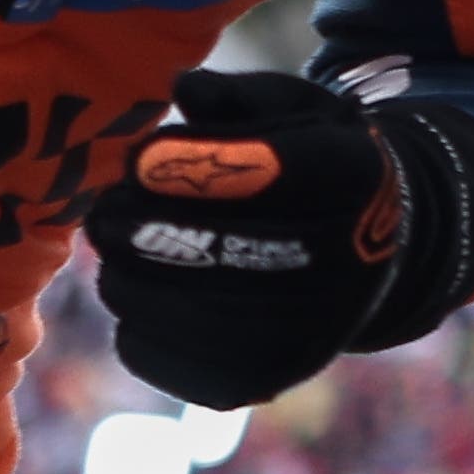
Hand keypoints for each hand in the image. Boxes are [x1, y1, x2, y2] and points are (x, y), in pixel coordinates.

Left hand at [80, 67, 473, 408]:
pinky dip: (135, 318)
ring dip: (125, 269)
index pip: (267, 171)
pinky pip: (149, 351)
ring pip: (167, 302)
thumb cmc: (311, 168)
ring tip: (124, 246)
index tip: (145, 161)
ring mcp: (297, 336)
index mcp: (351, 177)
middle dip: (135, 222)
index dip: (192, 166)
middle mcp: (339, 264)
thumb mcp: (293, 111)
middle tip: (107, 208)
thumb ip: (235, 97)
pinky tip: (151, 291)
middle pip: (208, 246)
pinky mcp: (252, 384)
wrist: (366, 259)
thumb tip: (184, 89)